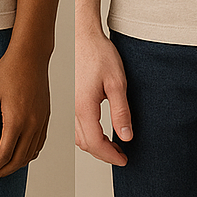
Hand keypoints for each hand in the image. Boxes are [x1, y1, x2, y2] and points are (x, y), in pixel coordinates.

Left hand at [0, 43, 50, 180]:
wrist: (31, 55)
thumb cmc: (8, 72)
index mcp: (17, 120)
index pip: (3, 155)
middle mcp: (33, 123)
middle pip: (18, 159)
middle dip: (1, 172)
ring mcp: (42, 120)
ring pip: (31, 153)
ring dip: (16, 165)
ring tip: (0, 167)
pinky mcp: (46, 115)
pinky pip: (40, 142)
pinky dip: (29, 153)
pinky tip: (19, 152)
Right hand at [74, 28, 131, 166]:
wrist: (82, 37)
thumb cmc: (100, 55)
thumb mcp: (118, 83)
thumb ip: (121, 112)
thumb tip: (126, 136)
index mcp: (84, 108)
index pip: (96, 143)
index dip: (110, 156)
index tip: (124, 160)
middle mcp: (73, 110)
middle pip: (86, 144)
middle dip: (104, 154)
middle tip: (122, 156)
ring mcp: (70, 106)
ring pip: (80, 137)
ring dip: (96, 146)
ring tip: (115, 146)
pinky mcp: (71, 100)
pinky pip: (77, 127)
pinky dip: (89, 136)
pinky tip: (102, 132)